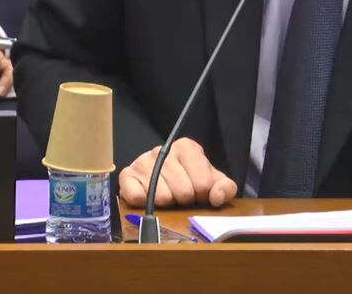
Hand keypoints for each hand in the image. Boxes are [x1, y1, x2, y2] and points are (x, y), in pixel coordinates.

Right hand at [119, 137, 236, 208]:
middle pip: (183, 192)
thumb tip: (216, 197)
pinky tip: (150, 198)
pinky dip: (144, 203)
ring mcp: (142, 161)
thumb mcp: (212, 181)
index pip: (203, 183)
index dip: (203, 195)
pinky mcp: (126, 175)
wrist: (160, 176)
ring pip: (161, 198)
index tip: (199, 193)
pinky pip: (137, 198)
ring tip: (167, 196)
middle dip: (185, 200)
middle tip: (182, 197)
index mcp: (187, 147)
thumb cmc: (189, 179)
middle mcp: (163, 150)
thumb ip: (224, 188)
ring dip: (167, 204)